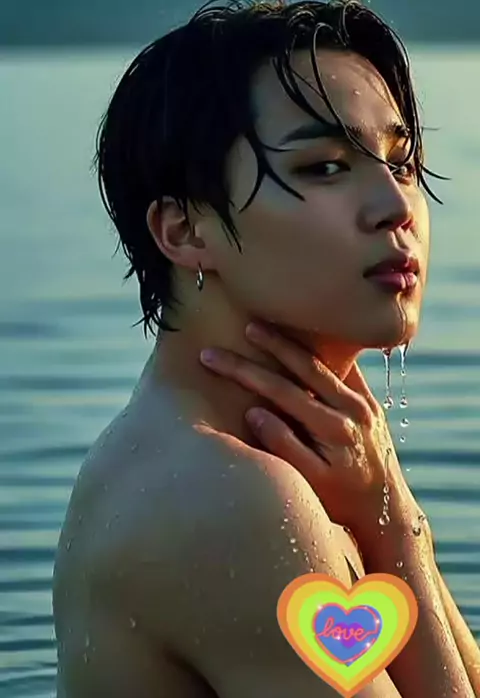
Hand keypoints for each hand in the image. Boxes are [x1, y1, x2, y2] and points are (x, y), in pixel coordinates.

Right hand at [200, 322, 417, 539]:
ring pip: (324, 363)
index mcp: (333, 427)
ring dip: (294, 344)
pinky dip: (323, 353)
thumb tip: (255, 412)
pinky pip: (345, 370)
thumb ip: (283, 446)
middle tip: (243, 326)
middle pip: (303, 366)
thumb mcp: (311, 483)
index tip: (213, 358)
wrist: (387, 511)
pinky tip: (306, 341)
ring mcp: (365, 403)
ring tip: (268, 328)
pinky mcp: (370, 403)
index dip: (244, 371)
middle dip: (269, 344)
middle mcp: (352, 408)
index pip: (280, 390)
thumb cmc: (343, 502)